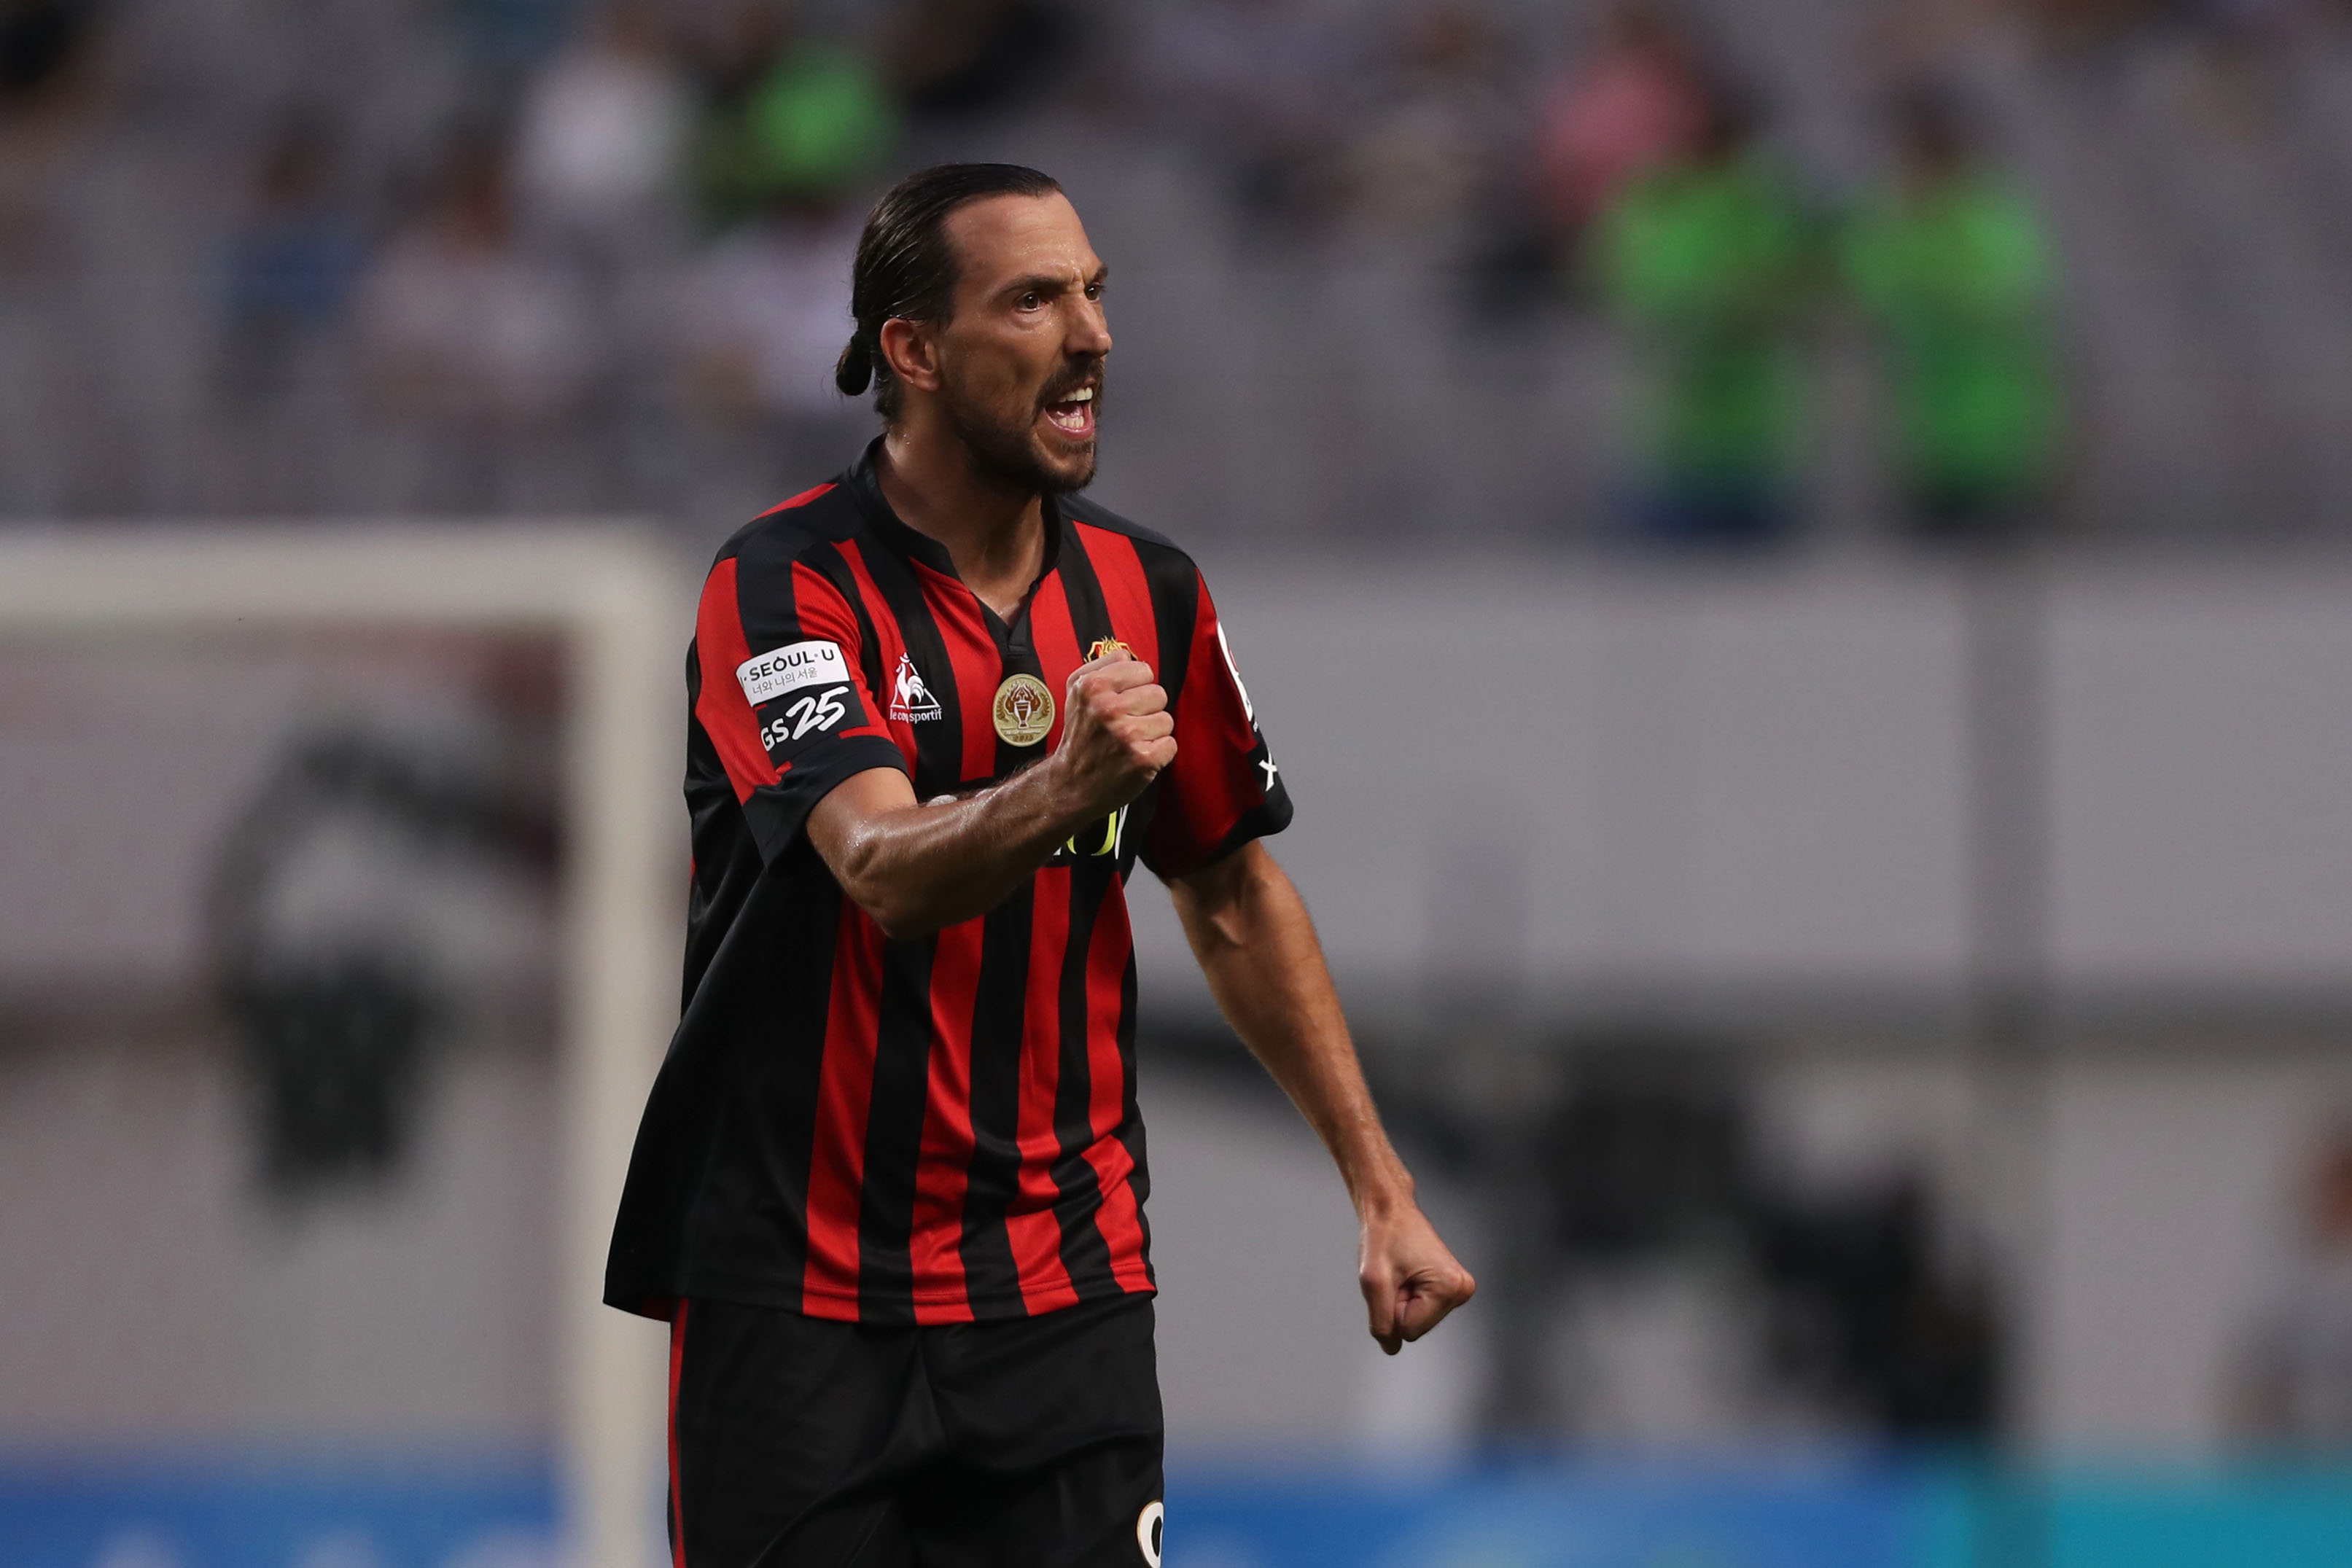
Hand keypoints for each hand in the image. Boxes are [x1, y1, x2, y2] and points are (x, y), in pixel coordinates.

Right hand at [1049, 651, 1174, 819]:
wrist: (1071, 784)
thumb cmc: (1079, 735)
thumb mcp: (1075, 691)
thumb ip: (1101, 666)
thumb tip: (1128, 656)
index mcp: (1093, 687)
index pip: (1144, 670)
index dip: (1136, 687)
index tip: (1122, 702)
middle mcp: (1109, 709)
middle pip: (1159, 694)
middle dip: (1147, 709)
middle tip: (1126, 725)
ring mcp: (1127, 735)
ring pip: (1167, 719)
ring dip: (1153, 732)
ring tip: (1130, 742)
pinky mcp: (1143, 759)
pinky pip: (1171, 744)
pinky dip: (1159, 753)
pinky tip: (1138, 757)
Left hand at [1359, 1201, 1475, 1355]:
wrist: (1391, 1210)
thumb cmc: (1384, 1237)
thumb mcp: (1373, 1283)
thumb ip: (1382, 1322)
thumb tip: (1391, 1348)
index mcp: (1450, 1288)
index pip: (1409, 1331)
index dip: (1392, 1308)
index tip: (1393, 1279)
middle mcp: (1462, 1290)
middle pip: (1416, 1327)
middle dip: (1398, 1305)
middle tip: (1396, 1275)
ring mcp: (1459, 1290)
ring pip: (1417, 1320)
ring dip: (1402, 1300)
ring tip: (1401, 1271)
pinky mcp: (1451, 1288)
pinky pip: (1421, 1310)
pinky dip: (1408, 1295)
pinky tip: (1408, 1273)